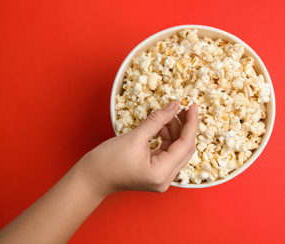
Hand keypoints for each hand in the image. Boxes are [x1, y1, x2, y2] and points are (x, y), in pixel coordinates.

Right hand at [77, 100, 197, 196]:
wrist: (91, 178)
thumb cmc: (107, 161)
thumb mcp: (134, 137)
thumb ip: (157, 120)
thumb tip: (175, 105)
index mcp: (161, 173)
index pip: (185, 145)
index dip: (191, 123)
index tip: (193, 105)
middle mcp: (165, 179)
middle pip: (185, 149)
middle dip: (185, 126)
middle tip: (183, 107)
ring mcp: (161, 178)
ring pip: (177, 150)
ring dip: (175, 131)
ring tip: (168, 115)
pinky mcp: (156, 173)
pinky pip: (168, 153)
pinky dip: (168, 138)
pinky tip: (162, 125)